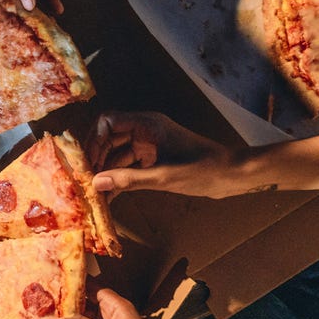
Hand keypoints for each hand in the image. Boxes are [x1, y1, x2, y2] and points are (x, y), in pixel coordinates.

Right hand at [88, 111, 234, 197]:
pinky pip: (128, 166)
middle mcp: (145, 130)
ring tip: (93, 193)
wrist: (233, 175)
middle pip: (108, 138)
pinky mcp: (153, 160)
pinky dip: (118, 179)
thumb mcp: (165, 177)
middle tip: (85, 180)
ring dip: (104, 172)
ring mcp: (148, 145)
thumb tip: (97, 182)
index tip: (87, 163)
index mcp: (148, 124)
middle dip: (95, 158)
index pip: (108, 121)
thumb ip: (129, 179)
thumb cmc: (204, 169)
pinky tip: (108, 197)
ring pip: (116, 154)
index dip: (93, 140)